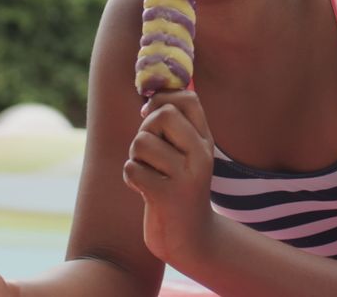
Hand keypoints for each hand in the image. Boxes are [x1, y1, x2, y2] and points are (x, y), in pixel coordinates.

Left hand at [123, 90, 216, 264]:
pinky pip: (132, 169)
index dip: (161, 98)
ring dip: (135, 157)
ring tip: (149, 172)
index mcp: (205, 140)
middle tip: (150, 153)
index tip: (151, 115)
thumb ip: (173, 125)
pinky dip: (131, 177)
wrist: (191, 238)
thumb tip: (148, 97)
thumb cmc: (180, 188)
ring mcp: (186, 177)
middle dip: (145, 129)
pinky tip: (145, 189)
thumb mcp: (186, 154)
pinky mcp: (167, 197)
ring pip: (141, 142)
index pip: (187, 98)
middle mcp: (201, 155)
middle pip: (162, 114)